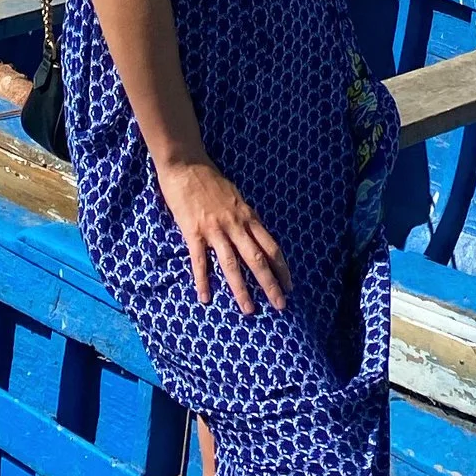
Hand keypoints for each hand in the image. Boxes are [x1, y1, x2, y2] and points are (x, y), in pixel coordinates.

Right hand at [156, 153, 289, 312]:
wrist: (186, 165)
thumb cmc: (210, 181)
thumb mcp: (236, 197)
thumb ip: (244, 217)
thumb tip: (254, 235)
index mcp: (247, 216)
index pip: (270, 246)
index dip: (281, 267)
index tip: (289, 285)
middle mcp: (235, 225)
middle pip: (257, 259)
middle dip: (270, 284)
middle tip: (281, 305)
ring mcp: (215, 229)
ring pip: (232, 264)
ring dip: (241, 289)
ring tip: (249, 309)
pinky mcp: (194, 231)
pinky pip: (200, 261)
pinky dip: (203, 280)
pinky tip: (205, 298)